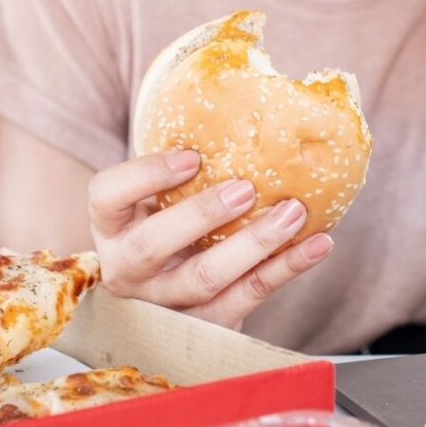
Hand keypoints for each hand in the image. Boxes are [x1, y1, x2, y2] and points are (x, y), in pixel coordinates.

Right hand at [87, 150, 333, 328]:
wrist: (172, 298)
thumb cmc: (170, 225)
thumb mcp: (158, 198)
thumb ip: (182, 167)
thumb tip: (245, 100)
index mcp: (111, 226)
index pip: (107, 195)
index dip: (145, 174)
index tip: (192, 155)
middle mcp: (127, 269)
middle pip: (153, 244)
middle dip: (201, 214)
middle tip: (246, 188)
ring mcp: (164, 304)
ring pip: (206, 279)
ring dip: (255, 244)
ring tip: (294, 212)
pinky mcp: (206, 326)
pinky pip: (250, 297)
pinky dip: (288, 268)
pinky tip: (319, 244)